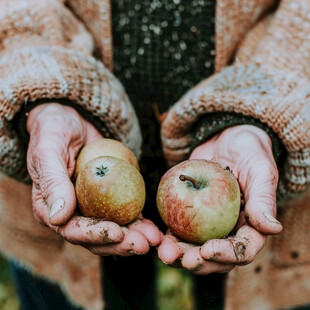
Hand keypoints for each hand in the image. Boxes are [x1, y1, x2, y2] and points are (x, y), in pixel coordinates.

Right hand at [27, 103, 161, 255]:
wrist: (70, 120)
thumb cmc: (53, 132)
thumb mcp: (48, 151)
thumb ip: (53, 183)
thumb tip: (59, 218)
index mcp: (50, 209)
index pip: (71, 230)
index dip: (94, 235)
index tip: (117, 233)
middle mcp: (71, 213)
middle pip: (95, 237)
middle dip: (120, 244)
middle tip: (144, 244)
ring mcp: (91, 207)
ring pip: (113, 230)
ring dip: (133, 237)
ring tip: (154, 239)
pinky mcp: (108, 198)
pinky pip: (124, 214)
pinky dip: (138, 222)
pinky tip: (153, 228)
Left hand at [157, 125, 282, 273]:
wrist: (226, 138)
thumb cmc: (248, 151)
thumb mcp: (260, 170)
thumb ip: (263, 199)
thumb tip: (272, 228)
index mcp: (251, 225)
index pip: (242, 248)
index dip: (226, 254)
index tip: (208, 250)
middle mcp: (229, 229)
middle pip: (215, 255)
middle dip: (198, 261)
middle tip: (181, 260)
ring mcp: (207, 223)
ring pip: (193, 246)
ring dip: (179, 253)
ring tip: (164, 253)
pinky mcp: (189, 212)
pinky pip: (178, 228)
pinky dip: (168, 235)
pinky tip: (157, 237)